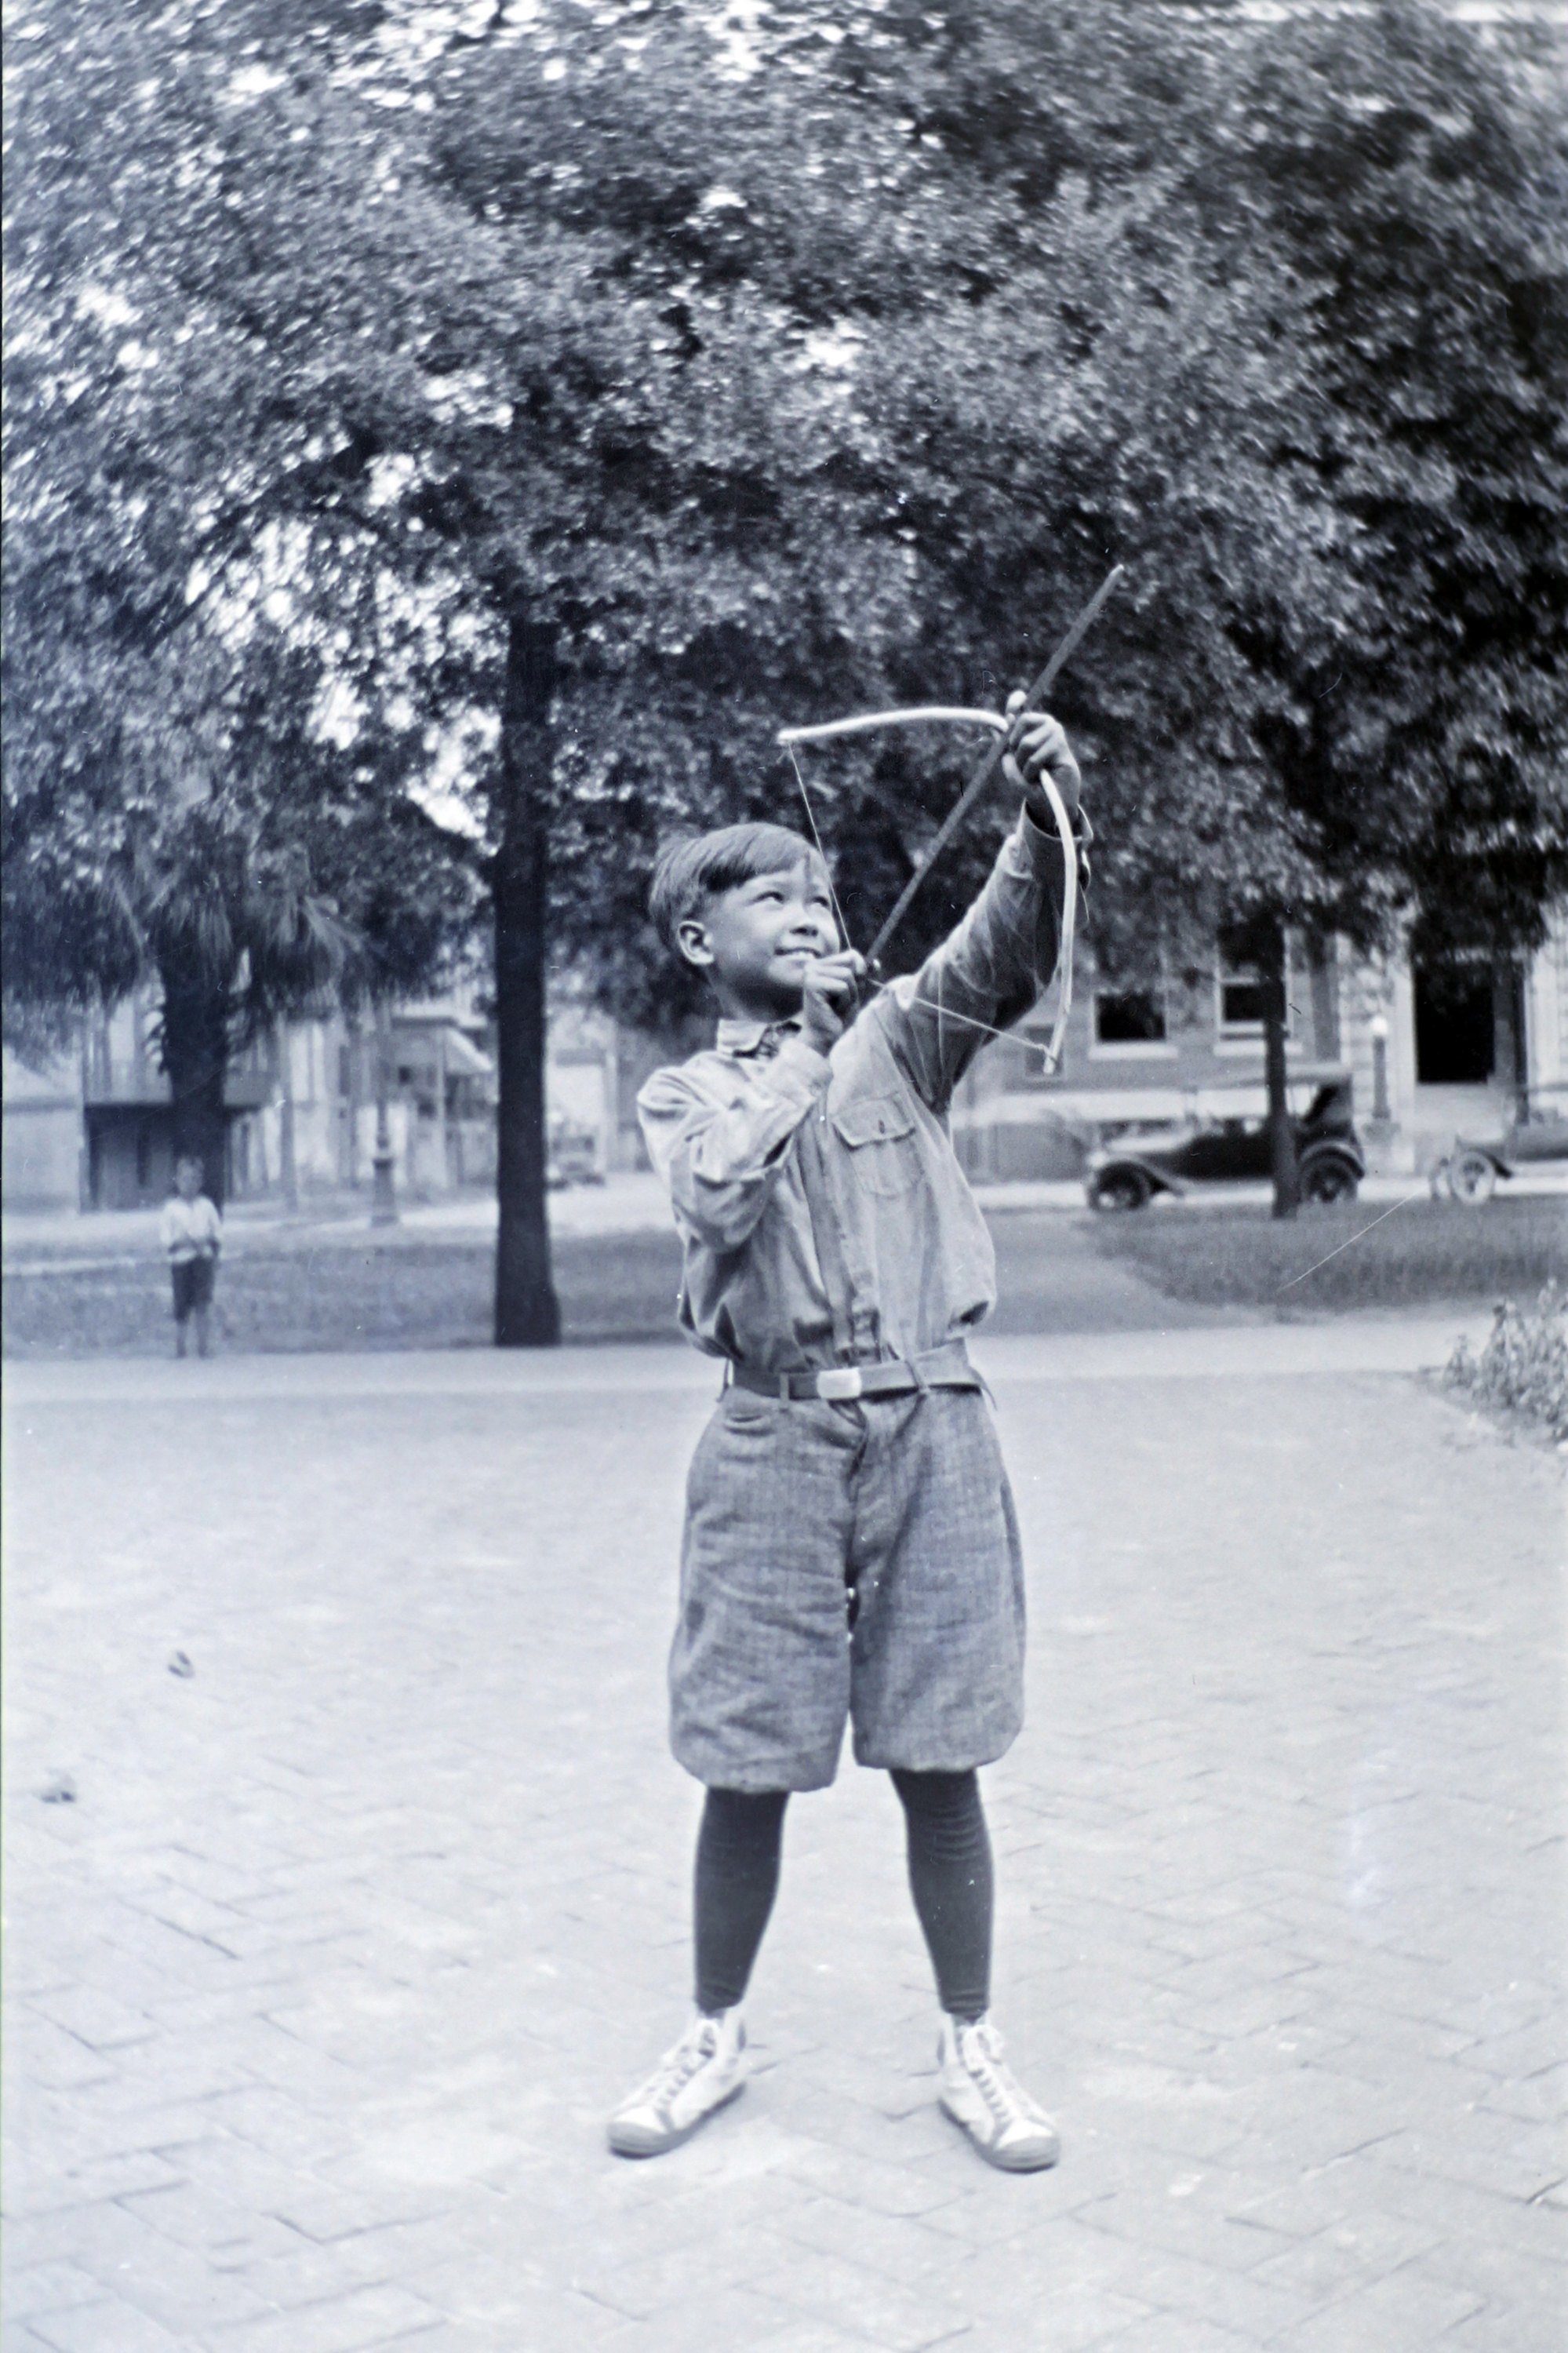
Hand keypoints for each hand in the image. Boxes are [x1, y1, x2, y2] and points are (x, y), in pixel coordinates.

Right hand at [800, 950, 865, 1051]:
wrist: (823, 1037)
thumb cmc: (837, 1016)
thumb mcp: (854, 991)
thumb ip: (862, 975)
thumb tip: (876, 962)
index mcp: (821, 964)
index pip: (852, 955)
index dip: (861, 971)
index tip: (854, 989)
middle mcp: (812, 965)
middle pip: (851, 963)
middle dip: (854, 985)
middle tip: (840, 1001)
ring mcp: (810, 973)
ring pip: (847, 975)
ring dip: (849, 995)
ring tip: (836, 1006)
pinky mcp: (812, 984)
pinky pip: (842, 987)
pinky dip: (844, 1001)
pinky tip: (832, 1010)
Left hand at [1003, 691, 1081, 823]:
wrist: (1050, 803)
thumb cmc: (1031, 782)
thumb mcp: (1011, 763)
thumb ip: (1003, 746)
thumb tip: (993, 727)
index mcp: (1032, 725)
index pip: (1023, 706)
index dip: (1016, 701)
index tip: (1016, 700)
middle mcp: (1045, 724)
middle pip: (1022, 721)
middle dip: (1014, 746)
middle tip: (1020, 762)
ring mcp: (1055, 732)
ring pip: (1026, 743)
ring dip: (1023, 764)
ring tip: (1031, 773)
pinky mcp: (1061, 745)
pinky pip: (1034, 758)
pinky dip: (1031, 772)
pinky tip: (1040, 777)